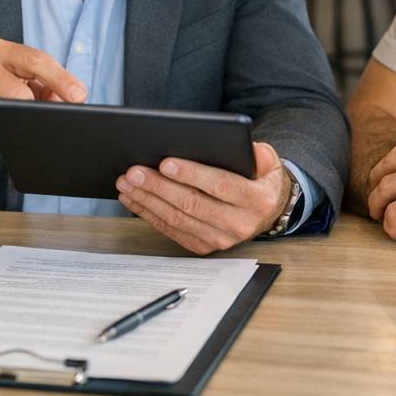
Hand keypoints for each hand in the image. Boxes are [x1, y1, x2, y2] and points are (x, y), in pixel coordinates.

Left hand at [116, 142, 291, 254]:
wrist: (266, 210)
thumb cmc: (260, 179)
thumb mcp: (268, 162)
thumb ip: (260, 154)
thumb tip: (245, 148)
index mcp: (257, 200)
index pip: (222, 186)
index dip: (192, 174)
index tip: (166, 163)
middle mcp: (240, 223)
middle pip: (193, 204)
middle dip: (159, 186)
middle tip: (135, 171)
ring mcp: (221, 239)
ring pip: (178, 219)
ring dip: (148, 200)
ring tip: (127, 183)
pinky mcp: (204, 246)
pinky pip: (172, 230)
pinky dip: (149, 214)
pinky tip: (134, 199)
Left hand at [367, 119, 395, 246]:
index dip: (391, 163)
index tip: (388, 176)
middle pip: (388, 164)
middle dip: (376, 181)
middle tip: (376, 196)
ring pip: (386, 188)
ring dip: (377, 203)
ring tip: (379, 215)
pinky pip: (395, 212)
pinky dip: (389, 223)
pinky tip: (394, 231)